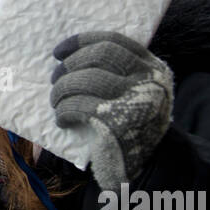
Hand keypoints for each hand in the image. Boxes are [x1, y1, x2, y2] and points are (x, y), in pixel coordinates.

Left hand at [50, 32, 173, 191]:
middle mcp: (149, 82)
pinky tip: (63, 119)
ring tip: (56, 101)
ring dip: (62, 89)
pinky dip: (64, 111)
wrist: (147, 168)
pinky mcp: (118, 124)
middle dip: (70, 65)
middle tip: (56, 78)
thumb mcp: (138, 93)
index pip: (114, 41)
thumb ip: (120, 73)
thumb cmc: (133, 126)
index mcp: (153, 69)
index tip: (60, 51)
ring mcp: (135, 102)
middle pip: (99, 56)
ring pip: (85, 80)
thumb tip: (71, 54)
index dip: (82, 42)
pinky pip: (78, 106)